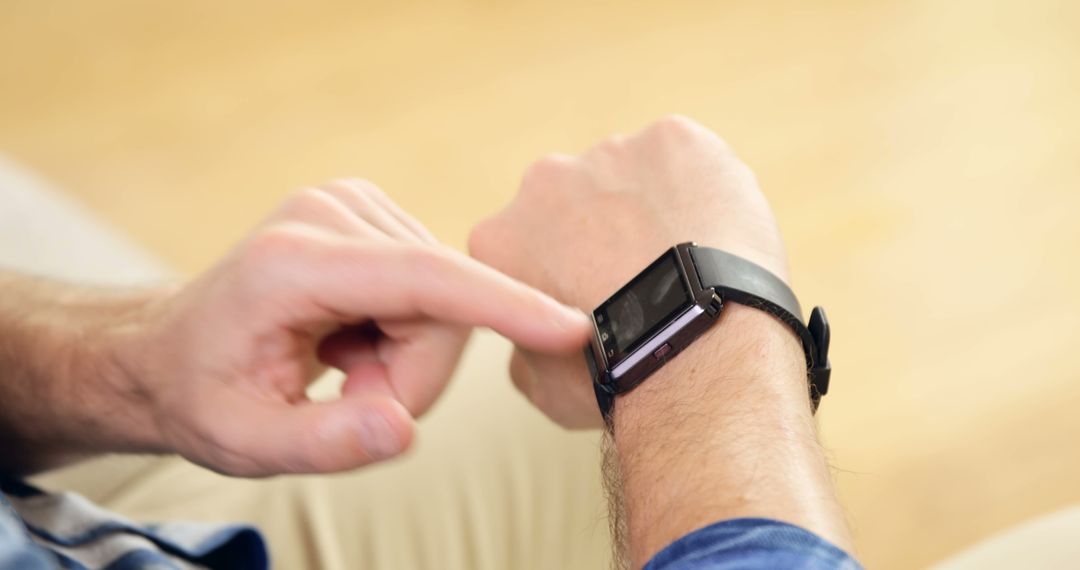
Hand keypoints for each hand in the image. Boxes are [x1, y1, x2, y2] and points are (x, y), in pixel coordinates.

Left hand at [110, 180, 590, 475]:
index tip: (571, 328)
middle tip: (350, 394)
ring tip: (342, 363)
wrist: (170, 347)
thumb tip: (399, 426)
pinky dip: (405, 327)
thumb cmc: (204, 394)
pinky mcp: (369, 211)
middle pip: (442, 303)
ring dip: (408, 352)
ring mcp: (350, 203)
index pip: (423, 277)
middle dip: (414, 371)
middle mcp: (326, 214)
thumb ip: (323, 442)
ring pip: (444, 296)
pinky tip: (350, 335)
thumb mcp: (243, 442)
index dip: (502, 304)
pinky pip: (433, 282)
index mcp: (291, 264)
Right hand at [468, 116, 789, 428]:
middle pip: (579, 198)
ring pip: (636, 175)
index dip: (565, 270)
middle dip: (606, 228)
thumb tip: (536, 337)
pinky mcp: (672, 139)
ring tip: (692, 261)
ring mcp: (610, 152)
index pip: (528, 242)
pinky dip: (705, 187)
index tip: (596, 295)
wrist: (691, 352)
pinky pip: (690, 158)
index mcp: (500, 239)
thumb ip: (527, 343)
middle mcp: (543, 182)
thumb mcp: (541, 384)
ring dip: (655, 207)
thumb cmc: (617, 380)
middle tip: (648, 277)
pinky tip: (719, 235)